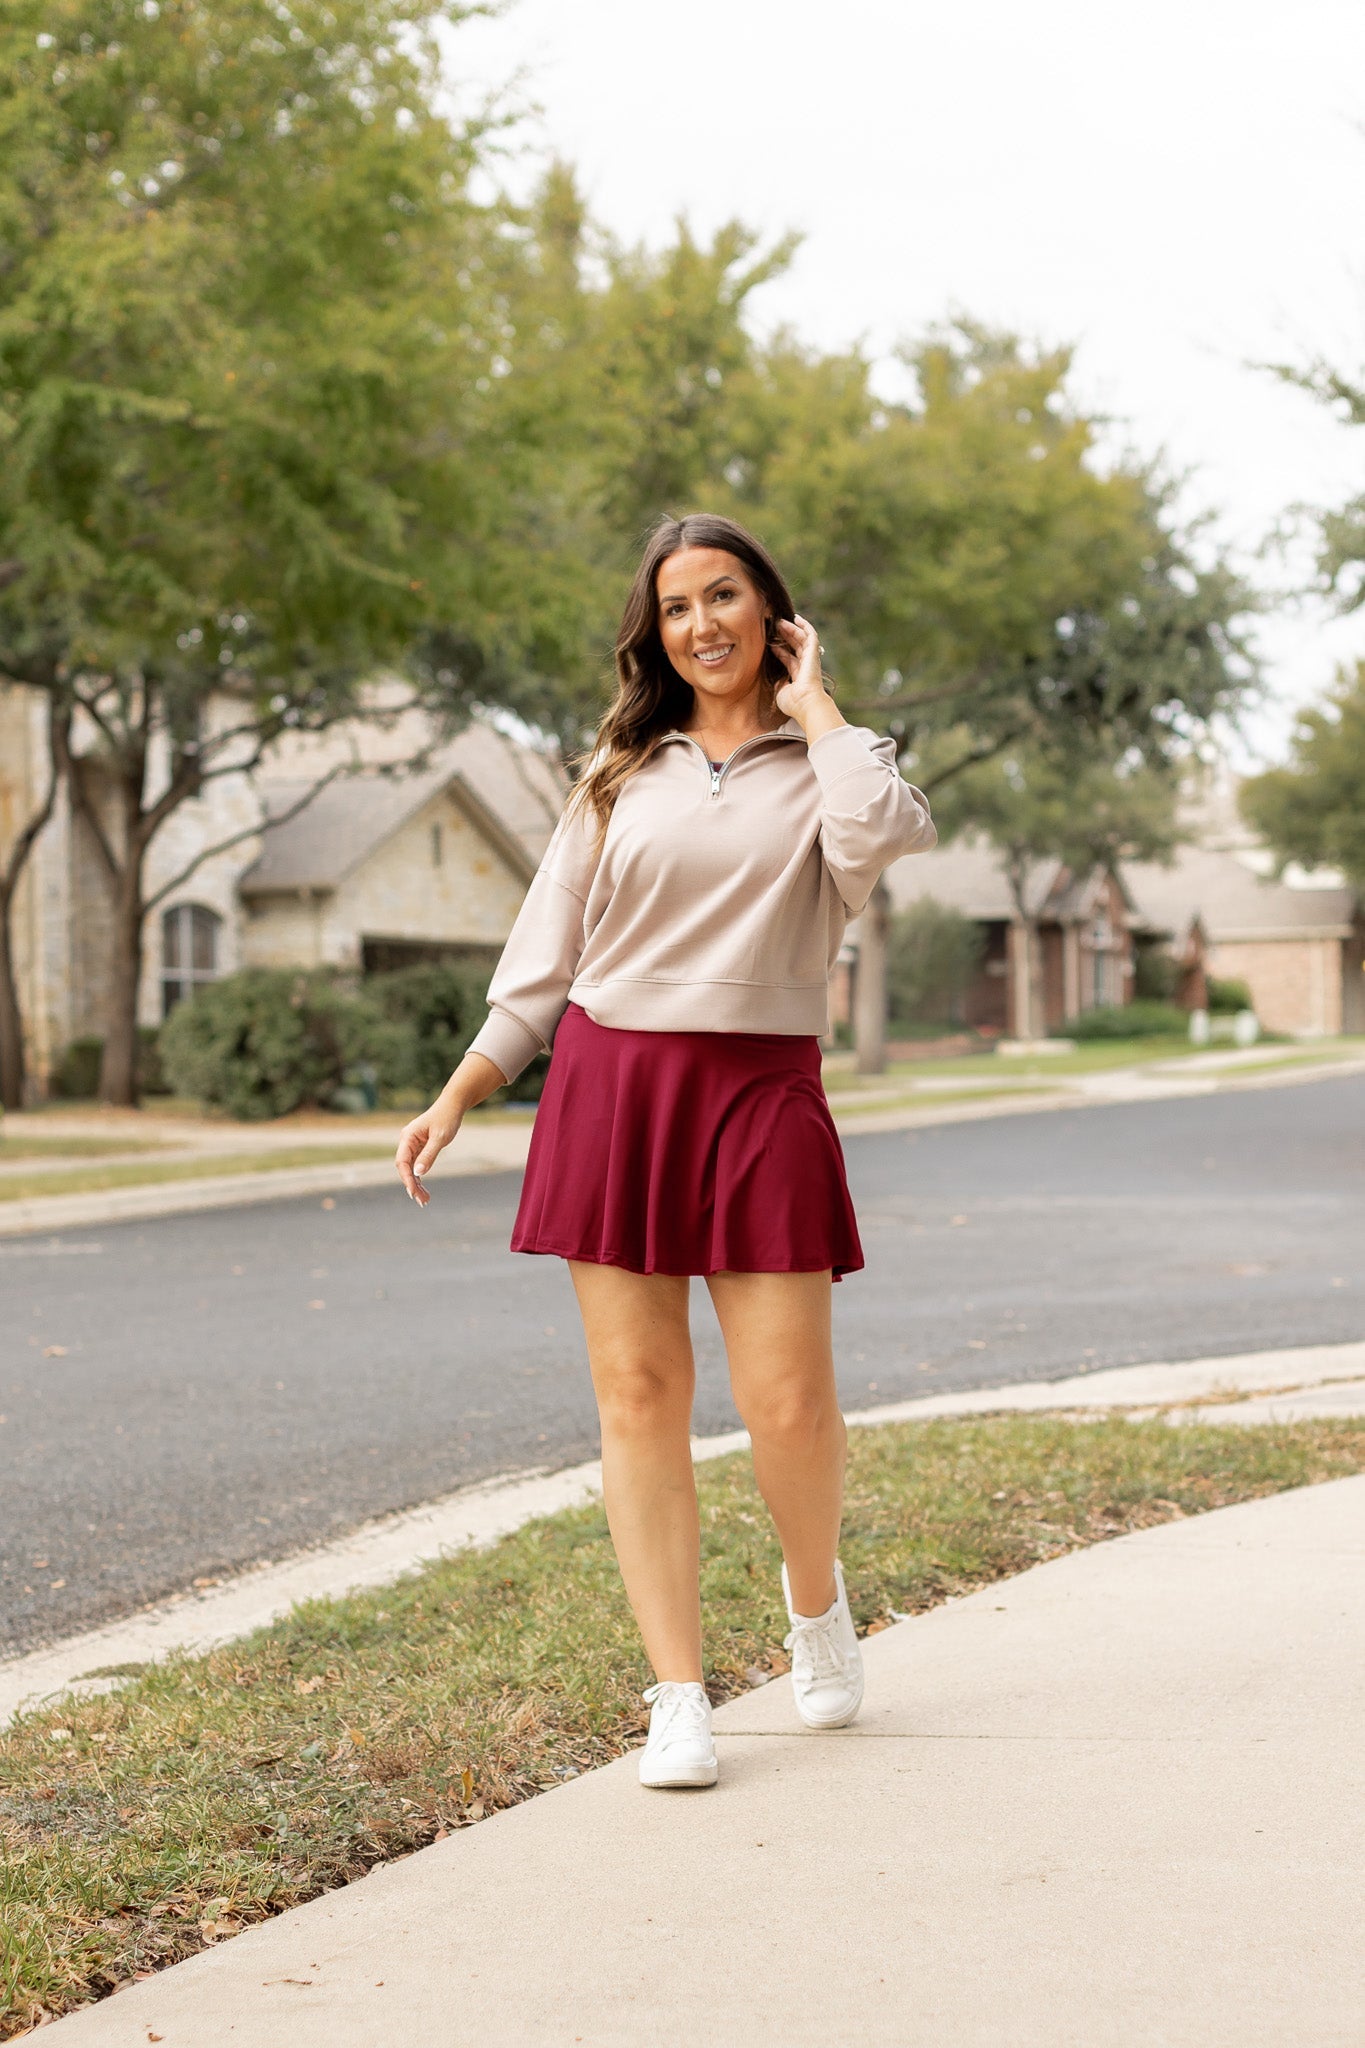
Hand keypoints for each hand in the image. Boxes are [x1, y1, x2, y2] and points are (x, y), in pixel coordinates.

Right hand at [394, 1103, 462, 1207]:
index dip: (406, 1178)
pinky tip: (424, 1189)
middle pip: (405, 1168)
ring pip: (411, 1169)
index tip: (413, 1192)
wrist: (453, 1106)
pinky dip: (421, 1177)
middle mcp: (407, 1141)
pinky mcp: (420, 1148)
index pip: (402, 1162)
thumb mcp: (440, 1138)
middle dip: (412, 1185)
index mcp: (408, 1137)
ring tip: (425, 1200)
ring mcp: (413, 1145)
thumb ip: (429, 1155)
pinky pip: (417, 1165)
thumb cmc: (447, 1118)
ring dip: (417, 1184)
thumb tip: (418, 1173)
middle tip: (422, 1201)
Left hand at [771, 614, 845, 740]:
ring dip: (791, 629)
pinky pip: (811, 635)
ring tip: (780, 621)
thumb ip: (778, 683)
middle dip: (785, 636)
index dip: (779, 651)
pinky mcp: (814, 653)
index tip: (770, 644)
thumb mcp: (780, 692)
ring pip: (801, 639)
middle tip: (774, 627)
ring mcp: (810, 659)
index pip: (789, 660)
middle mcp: (805, 666)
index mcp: (798, 676)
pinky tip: (797, 618)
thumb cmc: (793, 703)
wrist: (805, 703)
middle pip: (795, 647)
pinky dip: (805, 626)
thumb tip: (775, 678)